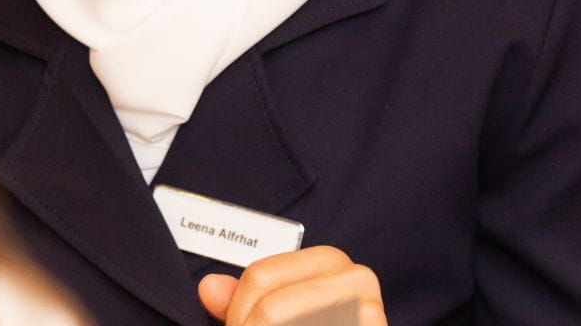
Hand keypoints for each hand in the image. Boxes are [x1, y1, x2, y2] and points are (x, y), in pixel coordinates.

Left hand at [197, 246, 386, 324]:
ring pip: (278, 320)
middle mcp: (355, 276)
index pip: (259, 275)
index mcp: (329, 260)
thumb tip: (208, 288)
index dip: (238, 313)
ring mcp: (370, 308)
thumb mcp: (278, 314)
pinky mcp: (372, 325)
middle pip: (270, 308)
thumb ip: (245, 301)